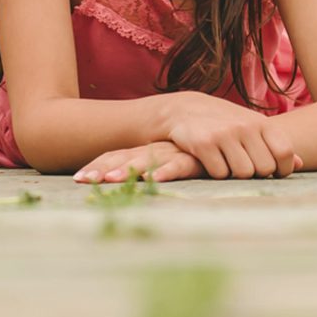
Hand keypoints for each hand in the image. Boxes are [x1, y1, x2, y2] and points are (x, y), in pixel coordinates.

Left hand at [74, 140, 203, 184]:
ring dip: (129, 169)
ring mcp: (179, 151)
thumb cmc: (208, 151)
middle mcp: (162, 148)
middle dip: (102, 168)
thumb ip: (165, 168)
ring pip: (149, 160)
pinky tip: (153, 178)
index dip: (100, 165)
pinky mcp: (199, 157)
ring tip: (109, 180)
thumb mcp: (181, 159)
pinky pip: (180, 164)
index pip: (122, 155)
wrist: (238, 132)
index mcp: (155, 149)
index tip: (78, 178)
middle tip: (80, 179)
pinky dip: (166, 171)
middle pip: (127, 156)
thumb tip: (142, 184)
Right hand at [163, 92, 301, 179]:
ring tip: (228, 162)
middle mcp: (245, 127)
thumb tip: (300, 164)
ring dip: (235, 175)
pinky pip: (220, 174)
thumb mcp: (252, 127)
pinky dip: (217, 173)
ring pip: (243, 174)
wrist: (185, 109)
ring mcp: (225, 134)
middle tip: (245, 166)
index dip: (283, 169)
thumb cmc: (226, 122)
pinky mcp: (204, 144)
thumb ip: (275, 145)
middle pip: (265, 168)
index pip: (285, 152)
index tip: (274, 173)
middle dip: (257, 174)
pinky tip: (212, 161)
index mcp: (261, 122)